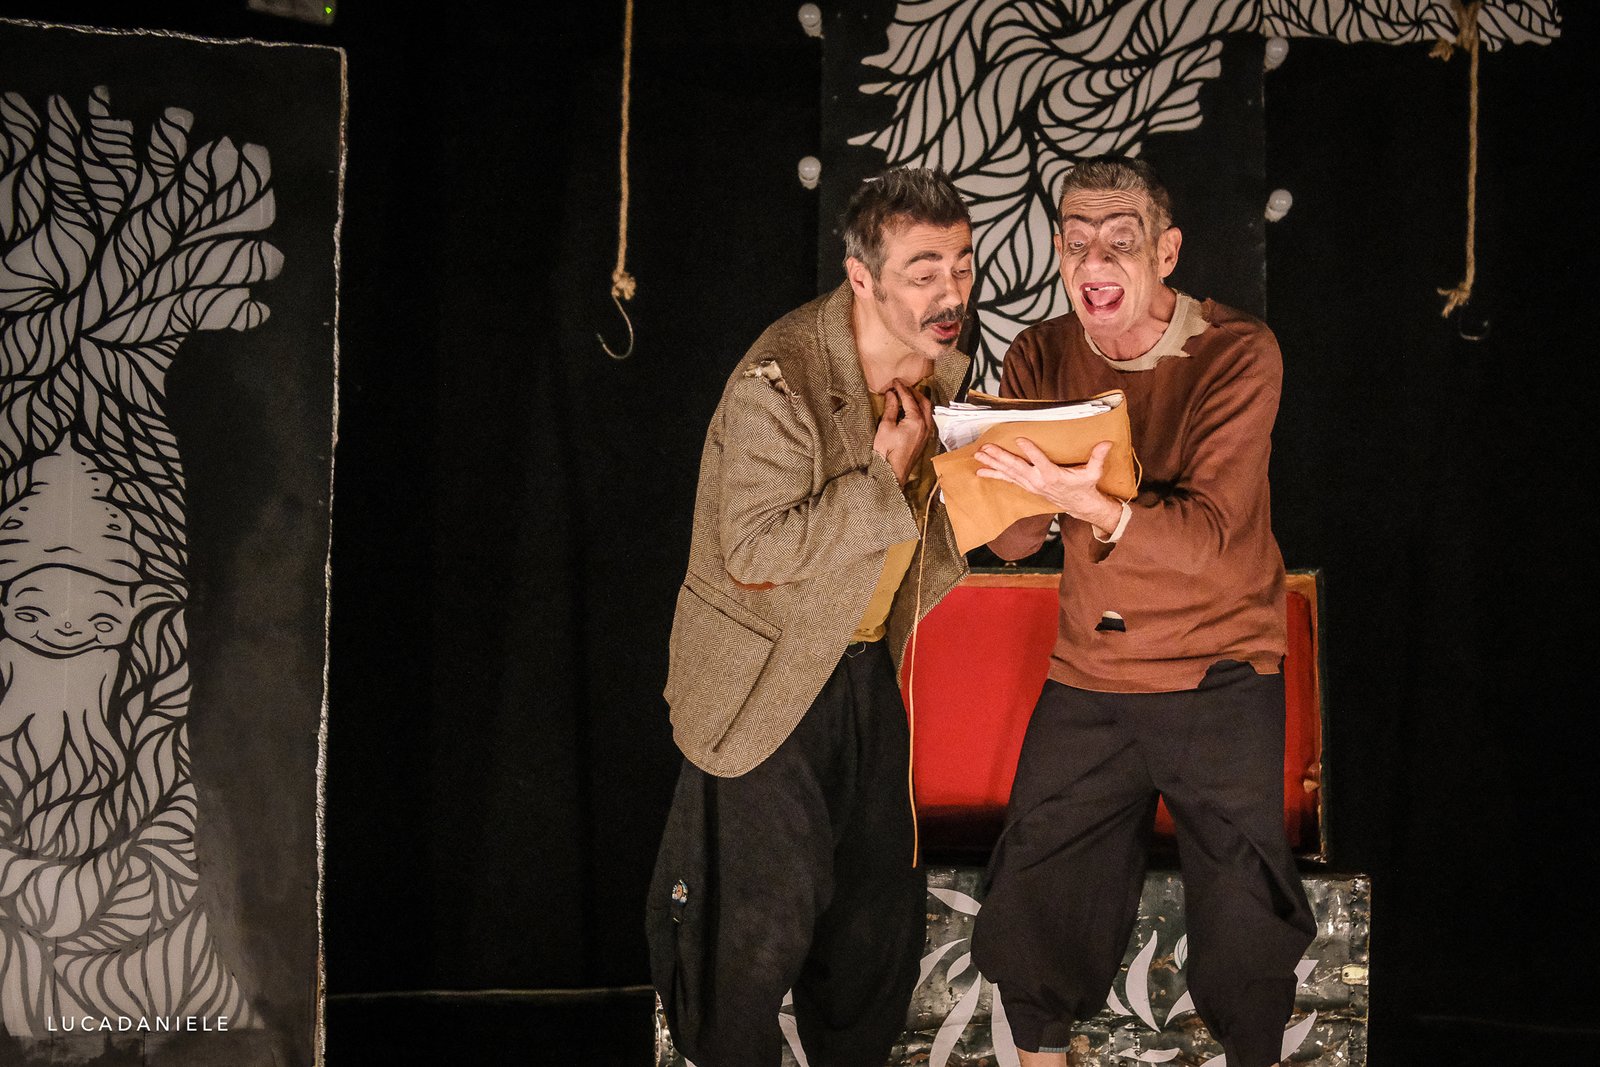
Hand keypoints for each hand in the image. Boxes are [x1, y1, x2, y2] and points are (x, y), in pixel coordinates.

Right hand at [872, 379, 932, 483]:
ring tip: (907, 395)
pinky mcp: (924, 439)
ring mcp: (927, 433)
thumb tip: (892, 394)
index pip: (910, 399)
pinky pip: (927, 419)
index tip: (894, 381)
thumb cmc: (886, 452)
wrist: (892, 473)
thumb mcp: (886, 427)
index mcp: (917, 421)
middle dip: (913, 392)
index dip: (901, 388)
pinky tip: (911, 410)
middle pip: (923, 402)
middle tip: (902, 386)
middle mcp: (926, 425)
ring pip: (927, 411)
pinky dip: (920, 410)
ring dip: (918, 401)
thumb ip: (891, 408)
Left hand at [975, 437, 1124, 533]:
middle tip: (986, 448)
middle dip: (1000, 457)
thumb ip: (1098, 457)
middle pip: (1017, 467)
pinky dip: (994, 475)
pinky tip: (981, 471)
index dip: (1030, 450)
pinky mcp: (1027, 486)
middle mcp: (1038, 481)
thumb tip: (1107, 443)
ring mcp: (1030, 484)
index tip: (1019, 439)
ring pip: (1009, 473)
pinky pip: (1008, 480)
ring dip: (993, 464)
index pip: (1040, 461)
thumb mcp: (1093, 473)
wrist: (1079, 505)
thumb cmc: (1085, 486)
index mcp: (1053, 476)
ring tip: (979, 456)